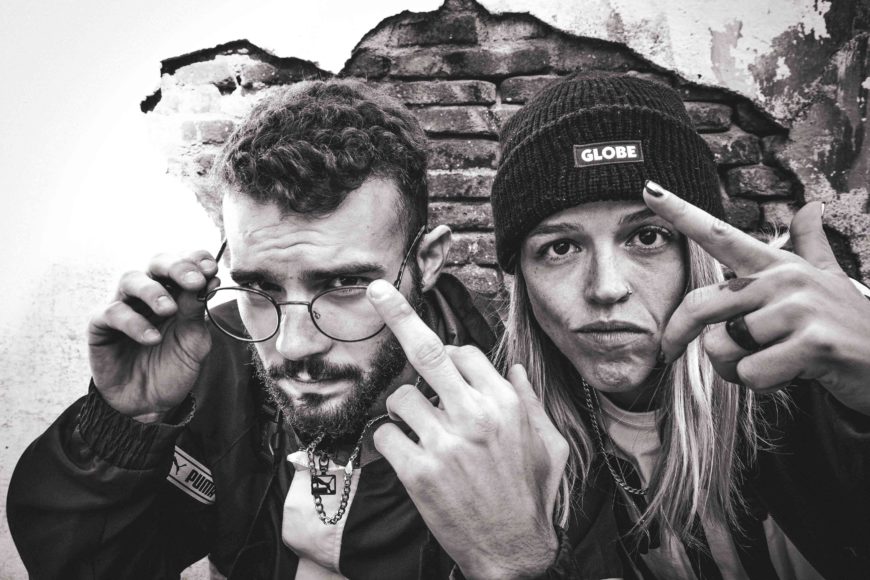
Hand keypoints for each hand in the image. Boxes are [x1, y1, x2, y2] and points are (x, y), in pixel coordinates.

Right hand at [87, 250, 220, 421]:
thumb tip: (208, 280)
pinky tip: (152, 338)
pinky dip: (134, 323)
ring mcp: (123, 306)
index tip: (211, 269)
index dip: (195, 259)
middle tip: (194, 281)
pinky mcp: (100, 326)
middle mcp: (147, 294)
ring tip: (169, 310)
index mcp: (174, 292)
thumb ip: (197, 312)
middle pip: (156, 263)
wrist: (150, 403)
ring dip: (153, 291)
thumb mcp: (194, 341)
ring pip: (130, 279)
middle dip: (176, 267)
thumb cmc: (173, 366)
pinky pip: (112, 313)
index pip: (183, 263)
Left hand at [366, 280, 568, 579]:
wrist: (513, 553)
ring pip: (400, 397)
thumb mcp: (549, 444)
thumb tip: (514, 370)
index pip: (463, 353)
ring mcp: (443, 442)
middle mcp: (473, 414)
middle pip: (426, 352)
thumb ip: (530, 401)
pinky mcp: (417, 471)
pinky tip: (408, 456)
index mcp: (505, 403)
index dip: (449, 358)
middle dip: (398, 314)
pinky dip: (390, 441)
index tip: (442, 364)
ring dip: (403, 410)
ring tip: (420, 432)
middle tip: (377, 290)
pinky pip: (385, 435)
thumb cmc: (532, 496)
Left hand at [645, 181, 869, 414]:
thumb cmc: (849, 323)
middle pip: (700, 306)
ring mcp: (799, 310)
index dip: (681, 212)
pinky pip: (750, 373)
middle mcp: (783, 280)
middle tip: (675, 353)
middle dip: (680, 336)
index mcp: (778, 265)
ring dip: (735, 368)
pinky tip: (793, 375)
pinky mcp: (812, 344)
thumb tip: (811, 207)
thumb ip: (811, 245)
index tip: (648, 189)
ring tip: (772, 362)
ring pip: (722, 347)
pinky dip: (763, 384)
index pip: (720, 234)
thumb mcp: (829, 279)